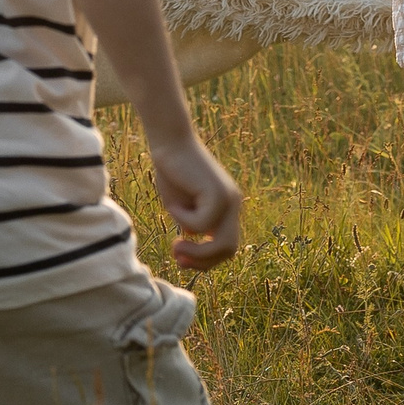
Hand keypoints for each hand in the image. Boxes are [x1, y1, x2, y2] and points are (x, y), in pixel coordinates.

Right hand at [149, 135, 244, 271]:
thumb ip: (191, 226)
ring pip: (222, 243)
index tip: (179, 258)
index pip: (226, 247)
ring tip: (176, 245)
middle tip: (178, 257)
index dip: (205, 261)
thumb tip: (191, 250)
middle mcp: (233, 204)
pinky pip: (202, 223)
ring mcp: (229, 199)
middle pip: (229, 249)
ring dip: (196, 252)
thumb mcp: (182, 208)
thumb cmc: (171, 171)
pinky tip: (174, 205)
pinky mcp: (218, 192)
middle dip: (202, 262)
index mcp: (226, 209)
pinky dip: (184, 219)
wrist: (170, 142)